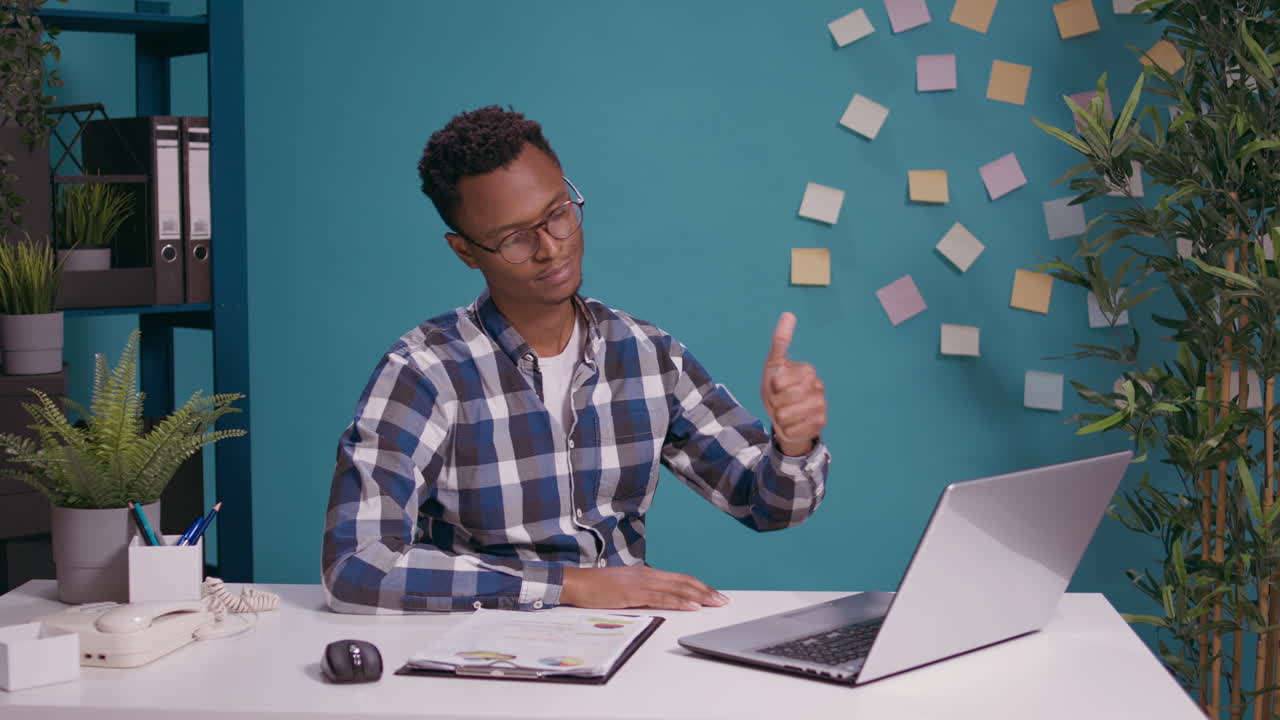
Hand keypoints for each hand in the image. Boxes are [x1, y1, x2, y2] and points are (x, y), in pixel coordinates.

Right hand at [561, 566, 728, 610]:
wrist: (576, 583)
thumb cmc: (597, 587)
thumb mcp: (624, 587)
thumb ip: (642, 591)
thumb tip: (657, 599)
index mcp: (646, 573)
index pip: (679, 578)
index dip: (699, 585)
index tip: (714, 593)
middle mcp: (648, 575)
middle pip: (684, 581)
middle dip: (706, 590)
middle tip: (723, 600)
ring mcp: (642, 583)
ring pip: (678, 588)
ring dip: (700, 595)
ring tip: (716, 602)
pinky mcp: (634, 594)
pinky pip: (662, 598)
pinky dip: (680, 601)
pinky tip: (692, 606)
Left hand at [761, 312, 826, 455]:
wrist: (786, 418)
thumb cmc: (778, 389)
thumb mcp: (774, 365)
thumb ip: (781, 341)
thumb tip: (788, 313)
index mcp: (807, 370)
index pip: (779, 381)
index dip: (773, 387)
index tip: (776, 386)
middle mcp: (818, 386)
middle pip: (784, 399)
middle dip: (775, 403)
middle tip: (780, 402)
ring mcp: (821, 405)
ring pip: (788, 415)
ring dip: (780, 417)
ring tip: (785, 413)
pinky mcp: (821, 423)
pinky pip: (794, 429)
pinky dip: (787, 429)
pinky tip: (793, 424)